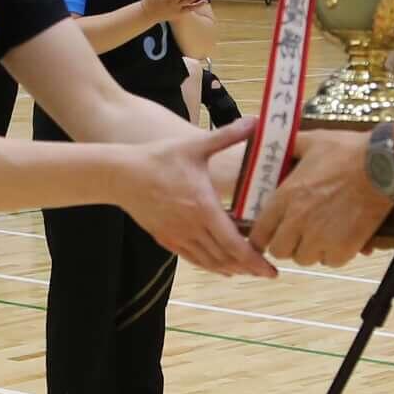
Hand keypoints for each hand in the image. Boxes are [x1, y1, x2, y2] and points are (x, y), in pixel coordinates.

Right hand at [120, 118, 272, 277]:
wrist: (121, 175)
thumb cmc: (158, 159)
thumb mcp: (194, 146)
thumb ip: (227, 136)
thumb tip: (254, 121)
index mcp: (203, 207)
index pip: (233, 244)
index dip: (254, 259)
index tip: (271, 269)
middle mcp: (192, 228)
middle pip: (225, 258)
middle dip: (249, 268)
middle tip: (268, 272)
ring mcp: (177, 237)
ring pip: (210, 262)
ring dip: (231, 268)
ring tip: (249, 270)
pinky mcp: (166, 239)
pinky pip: (193, 259)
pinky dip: (211, 266)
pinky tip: (222, 267)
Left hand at [252, 126, 390, 267]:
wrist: (383, 164)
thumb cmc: (348, 150)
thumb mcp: (312, 140)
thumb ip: (290, 145)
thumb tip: (271, 136)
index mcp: (286, 197)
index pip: (259, 233)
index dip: (262, 236)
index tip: (269, 234)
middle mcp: (299, 221)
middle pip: (280, 251)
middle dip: (287, 244)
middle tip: (298, 234)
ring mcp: (321, 237)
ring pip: (304, 259)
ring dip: (311, 250)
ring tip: (321, 236)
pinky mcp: (344, 248)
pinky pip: (330, 262)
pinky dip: (334, 255)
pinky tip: (340, 240)